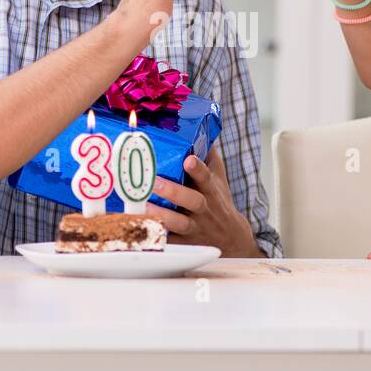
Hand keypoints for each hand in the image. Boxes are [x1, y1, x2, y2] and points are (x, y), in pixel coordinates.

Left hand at [146, 145, 261, 256]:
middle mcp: (204, 210)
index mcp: (211, 191)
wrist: (231, 238)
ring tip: (141, 205)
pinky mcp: (184, 243)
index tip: (188, 160)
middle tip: (153, 181)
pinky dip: (155, 236)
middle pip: (192, 201)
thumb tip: (201, 128)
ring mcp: (194, 228)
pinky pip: (169, 242)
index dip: (198, 169)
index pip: (207, 178)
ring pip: (178, 223)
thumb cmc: (219, 202)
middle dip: (172, 191)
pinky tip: (139, 228)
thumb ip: (209, 155)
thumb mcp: (219, 178)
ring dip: (160, 214)